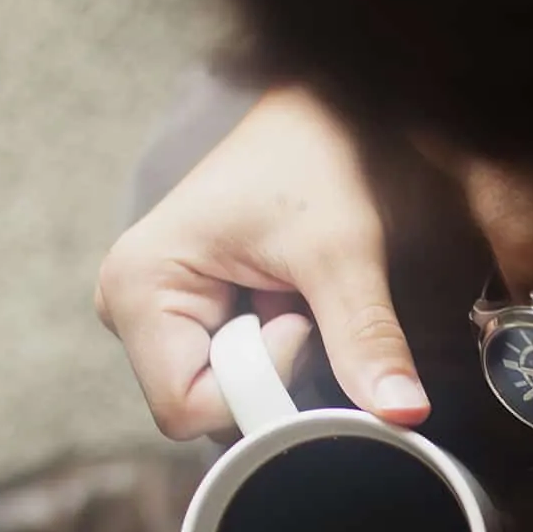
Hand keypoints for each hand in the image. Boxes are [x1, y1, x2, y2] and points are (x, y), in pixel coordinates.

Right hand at [96, 87, 429, 439]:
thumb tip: (405, 415)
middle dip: (270, 376)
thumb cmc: (316, 159)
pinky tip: (283, 302)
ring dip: (276, 366)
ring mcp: (153, 316)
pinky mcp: (182, 319)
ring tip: (291, 295)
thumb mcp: (342, 252)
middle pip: (203, 408)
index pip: (187, 408)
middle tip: (301, 305)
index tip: (298, 321)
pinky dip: (274, 357)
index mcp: (137, 286)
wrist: (315, 115)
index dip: (259, 385)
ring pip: (222, 398)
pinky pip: (232, 377)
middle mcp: (127, 307)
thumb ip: (365, 339)